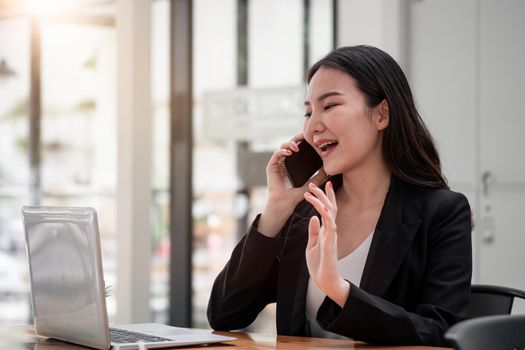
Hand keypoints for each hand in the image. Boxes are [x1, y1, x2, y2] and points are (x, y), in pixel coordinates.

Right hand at [258, 133, 326, 236]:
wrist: (285, 205)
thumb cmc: (296, 196)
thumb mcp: (311, 184)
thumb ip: (319, 176)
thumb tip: (329, 168)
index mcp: (293, 164)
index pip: (299, 148)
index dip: (304, 141)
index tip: (312, 138)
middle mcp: (285, 162)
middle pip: (290, 144)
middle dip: (297, 138)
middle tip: (304, 136)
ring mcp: (277, 164)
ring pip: (282, 147)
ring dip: (290, 144)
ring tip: (297, 147)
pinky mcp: (271, 167)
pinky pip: (276, 155)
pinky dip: (282, 151)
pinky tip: (289, 152)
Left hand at [304, 181, 349, 306]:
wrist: (324, 280)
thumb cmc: (319, 264)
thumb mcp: (312, 244)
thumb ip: (314, 231)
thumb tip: (313, 218)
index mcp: (325, 230)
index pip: (326, 210)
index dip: (324, 197)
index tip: (320, 185)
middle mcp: (330, 230)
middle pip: (330, 207)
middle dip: (323, 194)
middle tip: (315, 182)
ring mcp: (331, 235)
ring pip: (330, 213)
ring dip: (322, 201)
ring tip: (313, 191)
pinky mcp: (331, 242)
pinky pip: (330, 227)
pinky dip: (327, 216)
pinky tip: (323, 208)